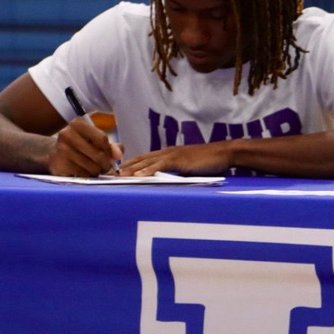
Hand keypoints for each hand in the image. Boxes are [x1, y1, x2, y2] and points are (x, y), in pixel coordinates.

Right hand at [46, 120, 121, 176]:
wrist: (52, 153)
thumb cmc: (78, 146)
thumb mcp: (93, 140)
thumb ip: (111, 146)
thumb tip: (118, 155)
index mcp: (77, 124)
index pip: (102, 139)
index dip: (110, 151)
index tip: (110, 156)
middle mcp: (67, 134)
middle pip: (99, 155)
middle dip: (106, 164)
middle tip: (105, 167)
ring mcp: (62, 150)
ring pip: (92, 168)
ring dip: (96, 172)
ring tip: (93, 169)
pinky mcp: (59, 165)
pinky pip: (82, 176)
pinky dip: (86, 177)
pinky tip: (83, 173)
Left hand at [120, 142, 234, 176]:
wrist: (223, 154)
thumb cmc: (209, 162)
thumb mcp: (188, 167)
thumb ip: (176, 172)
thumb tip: (167, 181)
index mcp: (168, 154)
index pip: (144, 159)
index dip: (130, 164)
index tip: (117, 172)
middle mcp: (167, 152)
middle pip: (141, 159)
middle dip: (125, 167)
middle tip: (110, 175)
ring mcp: (172, 155)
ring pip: (147, 162)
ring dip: (132, 169)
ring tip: (119, 176)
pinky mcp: (179, 160)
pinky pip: (160, 166)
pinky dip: (148, 171)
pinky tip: (138, 176)